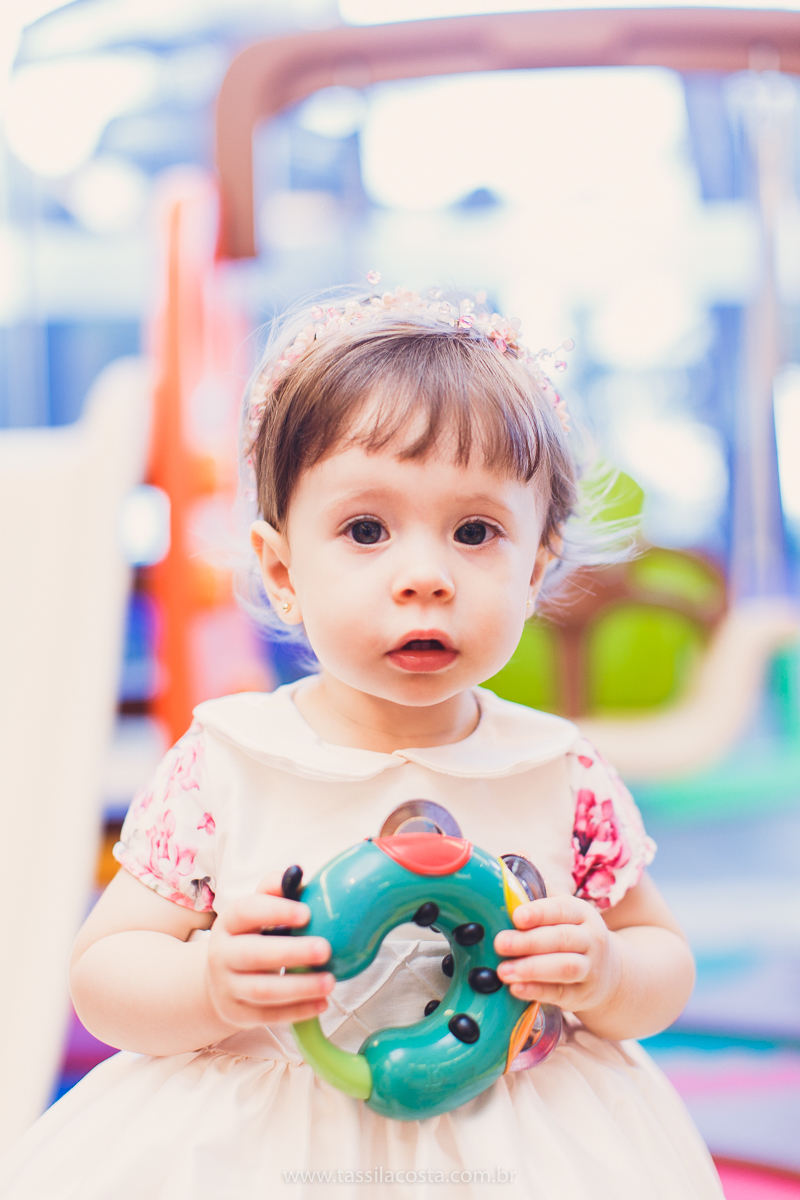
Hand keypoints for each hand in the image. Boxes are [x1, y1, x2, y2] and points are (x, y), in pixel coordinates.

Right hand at [205, 872, 333, 1029]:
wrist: (218, 979)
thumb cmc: (250, 936)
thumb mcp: (256, 910)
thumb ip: (275, 890)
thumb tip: (297, 872)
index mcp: (229, 922)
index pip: (245, 911)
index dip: (275, 910)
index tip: (307, 913)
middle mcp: (223, 955)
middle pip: (253, 955)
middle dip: (291, 953)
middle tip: (326, 949)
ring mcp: (228, 987)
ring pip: (262, 990)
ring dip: (299, 987)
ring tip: (330, 981)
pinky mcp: (238, 1014)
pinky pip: (268, 1016)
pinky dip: (297, 1011)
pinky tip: (322, 1003)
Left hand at [494, 895, 621, 1014]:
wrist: (609, 971)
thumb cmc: (573, 933)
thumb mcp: (564, 911)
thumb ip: (539, 890)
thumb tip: (510, 866)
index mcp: (582, 914)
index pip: (562, 909)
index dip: (539, 912)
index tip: (516, 916)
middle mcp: (590, 939)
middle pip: (561, 939)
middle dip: (529, 941)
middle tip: (500, 943)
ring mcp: (590, 969)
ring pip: (564, 968)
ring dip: (532, 969)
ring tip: (503, 971)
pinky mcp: (582, 994)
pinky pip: (560, 993)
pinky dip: (537, 991)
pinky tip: (515, 989)